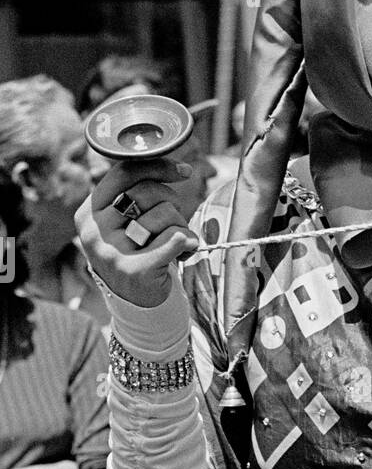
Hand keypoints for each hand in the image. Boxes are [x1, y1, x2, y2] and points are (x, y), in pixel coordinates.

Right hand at [75, 158, 196, 308]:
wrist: (137, 305)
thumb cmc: (136, 254)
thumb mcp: (123, 223)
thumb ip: (133, 193)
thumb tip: (170, 163)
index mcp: (88, 214)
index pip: (123, 173)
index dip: (157, 167)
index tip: (183, 171)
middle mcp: (95, 233)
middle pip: (146, 192)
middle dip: (171, 202)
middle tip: (173, 222)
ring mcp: (112, 253)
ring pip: (164, 215)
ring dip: (180, 226)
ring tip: (174, 244)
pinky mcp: (136, 271)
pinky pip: (174, 238)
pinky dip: (188, 241)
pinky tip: (185, 250)